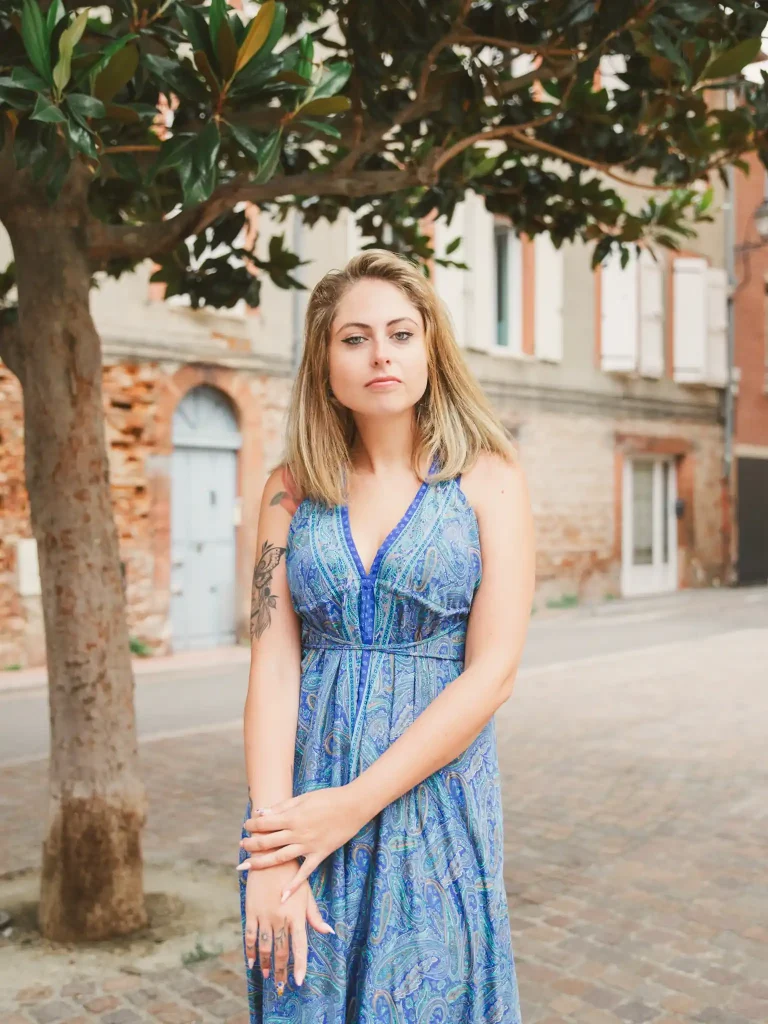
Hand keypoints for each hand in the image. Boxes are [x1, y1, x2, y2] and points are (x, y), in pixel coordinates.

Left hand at [238, 785, 366, 902]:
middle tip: (242, 845)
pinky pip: (305, 872)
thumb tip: (261, 813)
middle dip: (252, 844)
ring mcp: (308, 846)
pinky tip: (282, 896)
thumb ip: (282, 807)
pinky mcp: (319, 854)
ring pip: (280, 858)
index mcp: (293, 817)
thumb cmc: (328, 798)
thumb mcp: (304, 798)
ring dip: (262, 862)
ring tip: (247, 865)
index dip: (253, 825)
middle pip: (268, 842)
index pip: (266, 824)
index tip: (246, 826)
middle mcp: (297, 834)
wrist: (353, 806)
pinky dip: (294, 885)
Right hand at [243, 860, 333, 992]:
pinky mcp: (251, 911)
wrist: (271, 856)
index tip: (299, 982)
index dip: (300, 966)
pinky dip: (250, 951)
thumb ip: (314, 915)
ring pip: (265, 947)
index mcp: (297, 915)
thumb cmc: (292, 874)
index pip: (299, 947)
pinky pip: (249, 936)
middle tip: (281, 986)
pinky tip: (252, 962)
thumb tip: (328, 931)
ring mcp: (264, 916)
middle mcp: (280, 918)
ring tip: (268, 976)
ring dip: (267, 964)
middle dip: (281, 971)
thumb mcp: (305, 893)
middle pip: (281, 952)